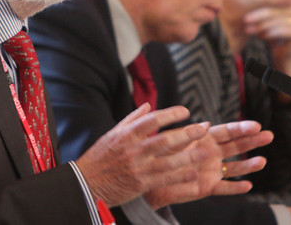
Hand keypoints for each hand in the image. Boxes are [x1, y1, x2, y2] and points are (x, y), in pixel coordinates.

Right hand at [76, 104, 211, 206]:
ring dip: (188, 156)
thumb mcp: (112, 134)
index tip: (185, 111)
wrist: (86, 183)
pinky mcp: (141, 184)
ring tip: (204, 152)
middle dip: (187, 133)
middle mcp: (133, 150)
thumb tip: (148, 105)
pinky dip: (180, 176)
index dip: (170, 114)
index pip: (152, 120)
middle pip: (165, 140)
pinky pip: (165, 180)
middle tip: (203, 128)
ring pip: (168, 161)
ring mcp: (138, 168)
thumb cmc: (99, 157)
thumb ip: (132, 119)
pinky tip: (193, 173)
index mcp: (126, 135)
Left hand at [143, 120, 272, 207]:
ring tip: (262, 161)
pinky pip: (224, 187)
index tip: (255, 125)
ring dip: (249, 164)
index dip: (241, 128)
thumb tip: (205, 124)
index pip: (226, 132)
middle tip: (269, 136)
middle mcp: (212, 153)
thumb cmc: (160, 154)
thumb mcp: (173, 140)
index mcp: (205, 138)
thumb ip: (189, 133)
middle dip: (252, 141)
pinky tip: (248, 185)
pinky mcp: (208, 186)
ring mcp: (212, 170)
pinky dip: (235, 188)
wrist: (152, 176)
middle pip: (236, 146)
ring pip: (234, 167)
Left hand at [243, 0, 290, 79]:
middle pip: (279, 9)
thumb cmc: (278, 33)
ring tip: (248, 30)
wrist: (287, 56)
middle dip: (259, 15)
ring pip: (277, 21)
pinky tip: (260, 36)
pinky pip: (280, 30)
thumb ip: (273, 6)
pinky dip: (267, 33)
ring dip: (260, 26)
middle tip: (245, 19)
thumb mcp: (276, 17)